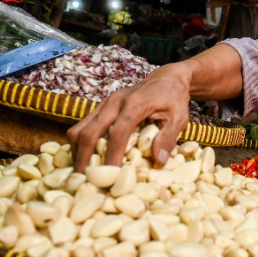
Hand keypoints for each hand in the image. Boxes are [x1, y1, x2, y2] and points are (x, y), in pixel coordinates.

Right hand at [67, 62, 191, 172]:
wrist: (166, 77)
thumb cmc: (174, 98)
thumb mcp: (180, 117)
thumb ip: (168, 137)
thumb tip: (158, 161)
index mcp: (135, 105)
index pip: (117, 134)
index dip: (112, 156)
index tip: (111, 175)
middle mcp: (115, 102)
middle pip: (89, 131)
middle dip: (83, 157)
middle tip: (83, 179)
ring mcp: (105, 103)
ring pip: (80, 127)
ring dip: (77, 150)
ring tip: (81, 171)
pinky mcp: (102, 106)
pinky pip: (84, 125)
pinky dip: (81, 142)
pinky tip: (86, 157)